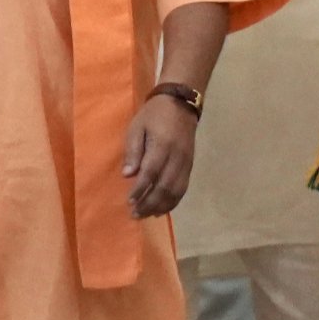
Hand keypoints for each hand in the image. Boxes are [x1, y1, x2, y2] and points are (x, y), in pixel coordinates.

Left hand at [121, 96, 198, 218]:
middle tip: (135, 214)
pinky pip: (183, 188)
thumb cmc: (154, 114)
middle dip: (149, 203)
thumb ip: (133, 150)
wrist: (181, 103)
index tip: (129, 202)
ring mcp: (186, 163)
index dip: (140, 189)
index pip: (151, 172)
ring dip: (161, 206)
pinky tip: (162, 209)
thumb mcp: (137, 126)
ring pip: (176, 191)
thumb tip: (128, 175)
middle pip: (165, 186)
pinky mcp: (190, 166)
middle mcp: (176, 157)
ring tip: (147, 215)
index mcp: (162, 145)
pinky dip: (173, 202)